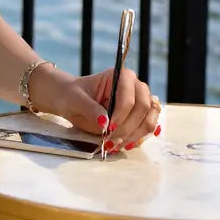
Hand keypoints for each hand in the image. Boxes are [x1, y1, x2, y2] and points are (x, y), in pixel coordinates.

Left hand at [31, 65, 160, 151]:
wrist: (70, 101)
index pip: (129, 96)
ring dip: (135, 135)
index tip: (108, 129)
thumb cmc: (72, 95)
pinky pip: (146, 128)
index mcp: (120, 75)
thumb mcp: (75, 100)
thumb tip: (104, 122)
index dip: (121, 114)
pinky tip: (124, 144)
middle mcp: (135, 86)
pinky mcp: (139, 117)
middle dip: (128, 127)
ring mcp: (140, 101)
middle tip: (111, 141)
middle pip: (143, 108)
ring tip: (116, 145)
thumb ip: (90, 108)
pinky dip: (137, 138)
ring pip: (149, 120)